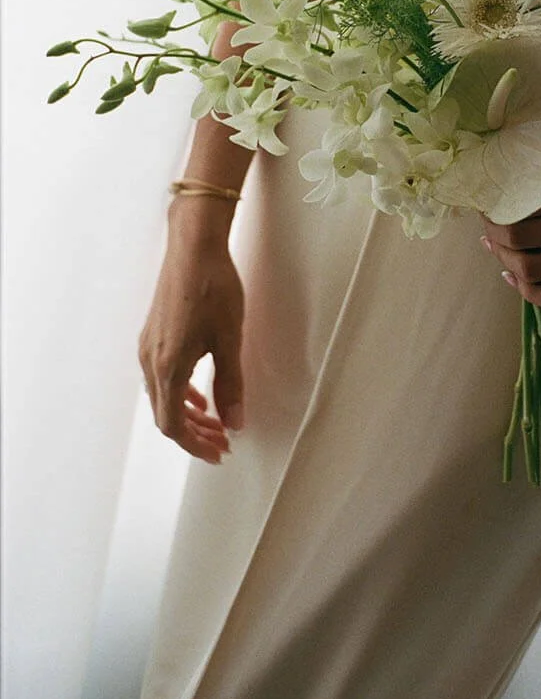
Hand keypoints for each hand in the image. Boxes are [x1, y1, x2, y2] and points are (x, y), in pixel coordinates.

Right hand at [138, 211, 244, 462]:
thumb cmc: (213, 287)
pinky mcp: (153, 334)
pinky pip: (161, 377)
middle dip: (195, 433)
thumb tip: (235, 422)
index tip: (219, 452)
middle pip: (166, 415)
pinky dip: (180, 393)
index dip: (195, 445)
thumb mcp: (230, 339)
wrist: (193, 246)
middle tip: (223, 441)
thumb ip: (231, 384)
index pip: (173, 425)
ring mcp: (148, 346)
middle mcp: (150, 360)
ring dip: (188, 414)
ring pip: (162, 396)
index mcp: (167, 367)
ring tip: (216, 420)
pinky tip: (199, 393)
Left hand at [482, 153, 540, 313]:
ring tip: (497, 254)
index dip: (494, 210)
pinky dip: (532, 295)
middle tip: (486, 231)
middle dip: (494, 237)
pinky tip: (517, 281)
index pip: (521, 206)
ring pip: (536, 271)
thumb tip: (504, 176)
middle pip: (521, 240)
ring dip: (506, 264)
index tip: (484, 207)